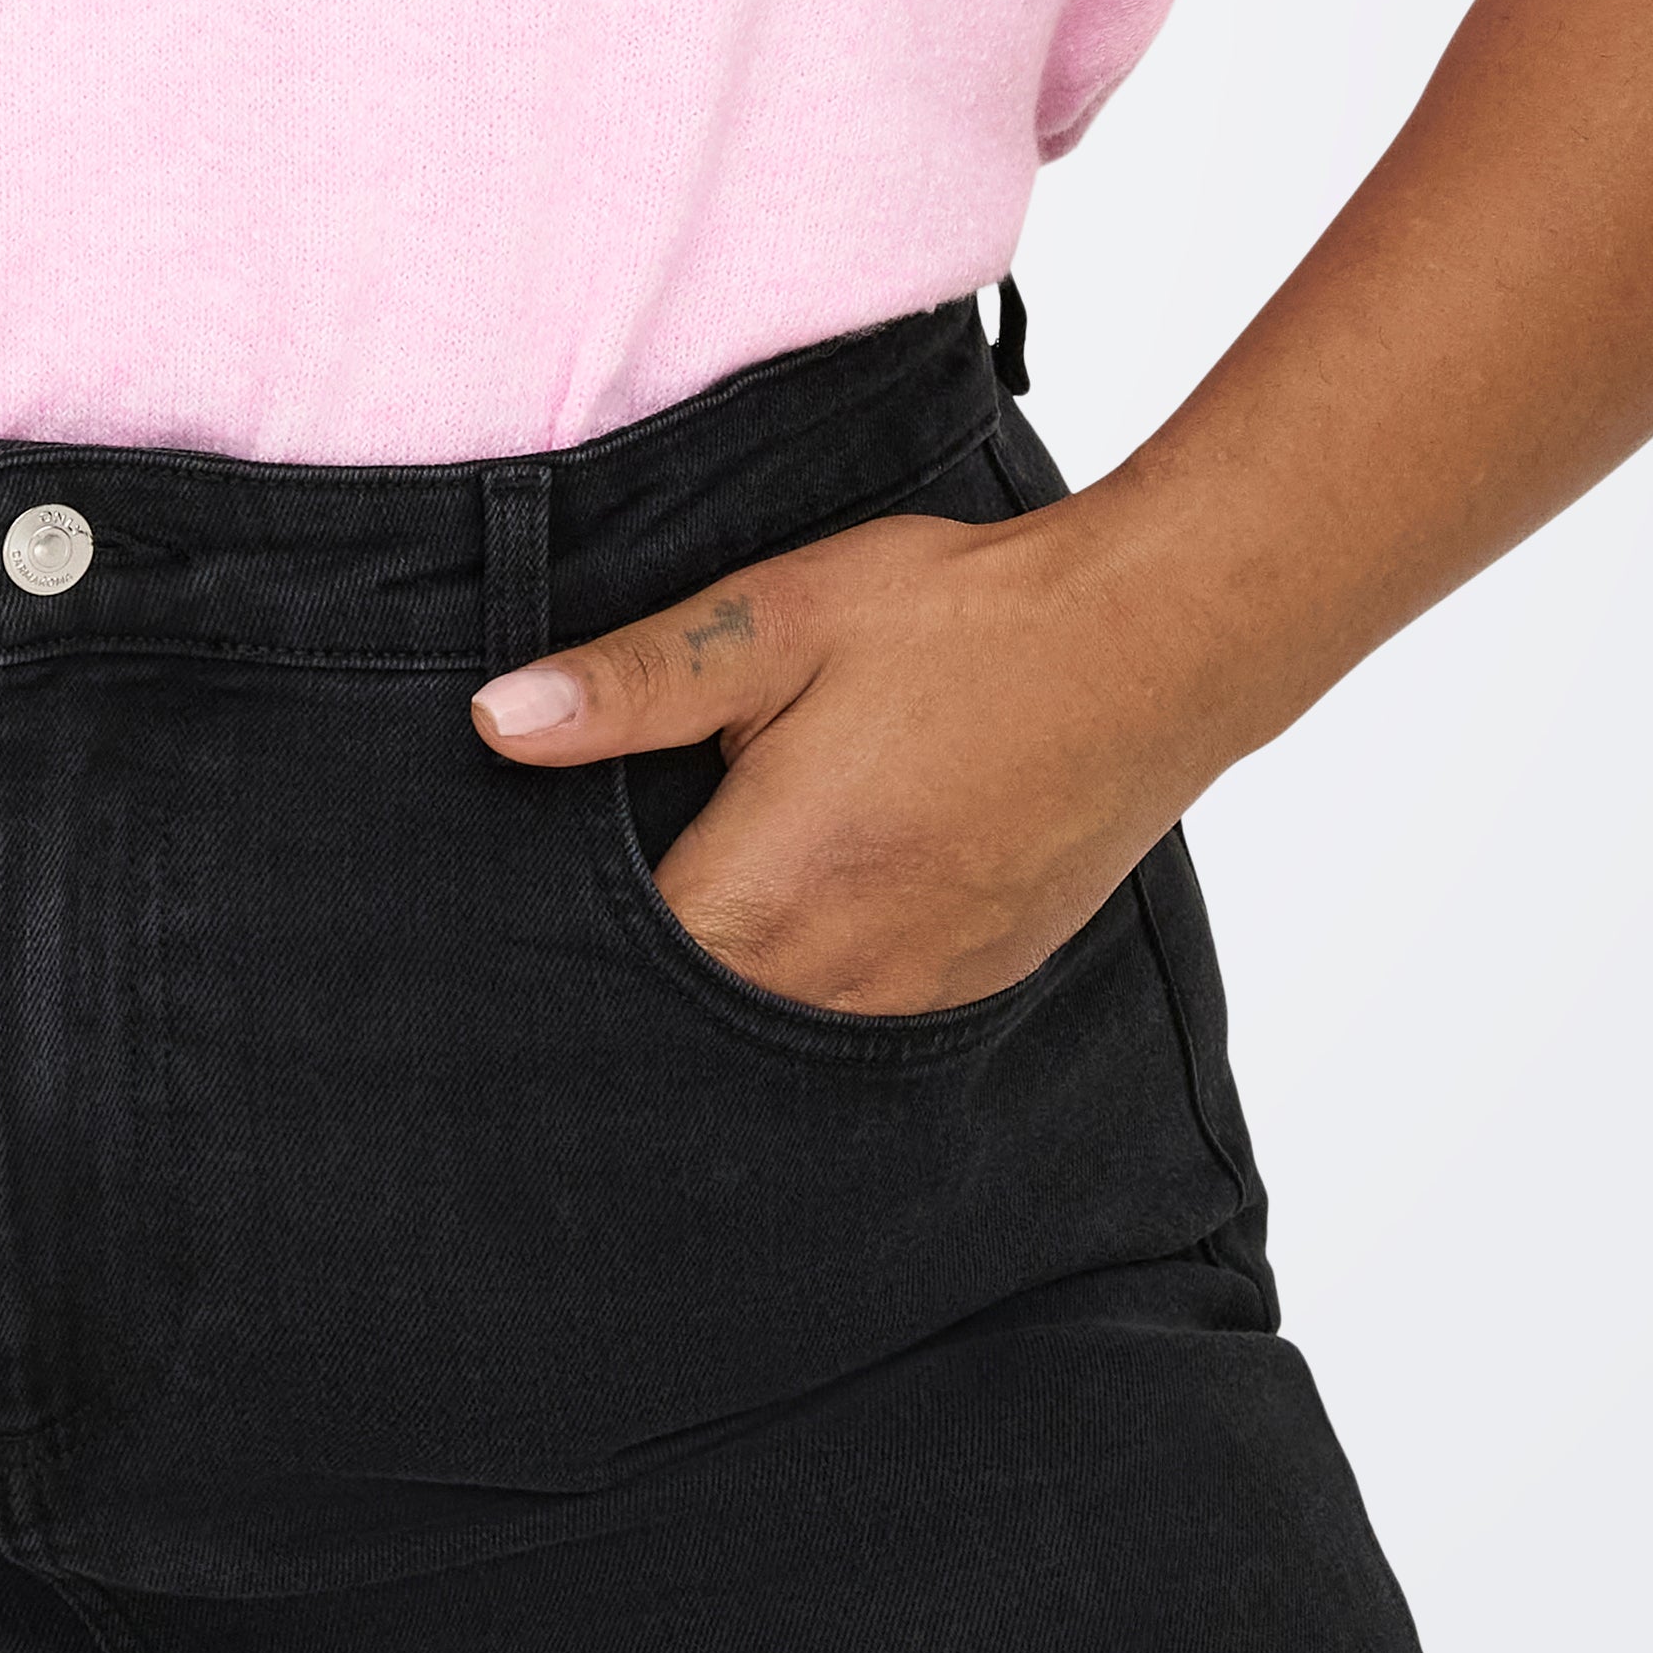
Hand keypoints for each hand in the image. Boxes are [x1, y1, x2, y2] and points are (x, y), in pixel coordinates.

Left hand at [469, 501, 1216, 1016]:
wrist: (1153, 645)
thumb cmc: (961, 623)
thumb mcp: (780, 618)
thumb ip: (636, 682)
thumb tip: (498, 723)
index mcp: (770, 892)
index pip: (615, 984)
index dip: (553, 959)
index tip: (509, 932)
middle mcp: (839, 976)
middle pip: (688, 1027)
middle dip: (630, 990)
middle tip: (589, 932)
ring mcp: (914, 995)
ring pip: (772, 1034)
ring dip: (722, 996)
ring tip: (692, 918)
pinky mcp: (969, 986)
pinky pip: (854, 1020)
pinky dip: (808, 988)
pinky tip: (795, 921)